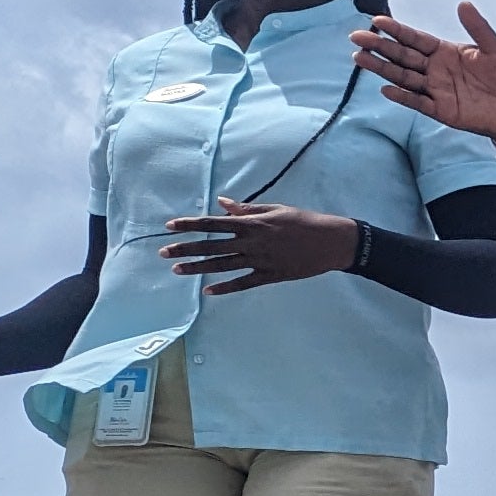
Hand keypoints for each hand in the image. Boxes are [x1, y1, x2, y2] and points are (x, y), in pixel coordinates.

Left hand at [164, 200, 360, 294]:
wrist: (333, 241)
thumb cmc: (304, 221)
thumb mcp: (275, 209)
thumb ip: (246, 209)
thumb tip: (222, 203)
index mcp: (252, 223)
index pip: (213, 223)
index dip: (189, 225)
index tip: (169, 226)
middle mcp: (252, 242)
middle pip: (211, 246)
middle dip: (185, 248)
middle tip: (163, 252)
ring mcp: (261, 260)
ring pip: (222, 265)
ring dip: (198, 268)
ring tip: (177, 270)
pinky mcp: (271, 275)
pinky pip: (244, 283)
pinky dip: (226, 288)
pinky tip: (209, 291)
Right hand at [358, 2, 495, 156]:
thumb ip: (478, 28)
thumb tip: (464, 3)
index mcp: (445, 52)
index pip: (416, 39)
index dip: (397, 30)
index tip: (377, 20)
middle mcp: (436, 70)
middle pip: (403, 56)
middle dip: (380, 46)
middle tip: (356, 37)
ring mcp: (437, 90)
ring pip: (404, 78)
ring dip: (382, 69)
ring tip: (360, 59)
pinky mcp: (442, 110)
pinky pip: (419, 103)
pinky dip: (403, 97)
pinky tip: (386, 89)